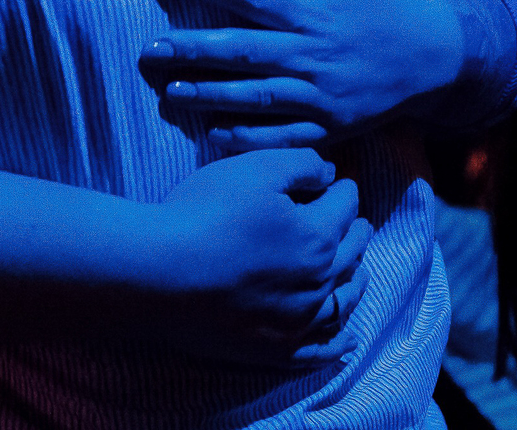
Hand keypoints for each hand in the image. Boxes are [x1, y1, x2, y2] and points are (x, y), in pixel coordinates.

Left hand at [143, 0, 463, 150]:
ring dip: (211, 95)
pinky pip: (283, 135)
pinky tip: (213, 132)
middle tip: (150, 51)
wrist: (431, 56)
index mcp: (311, 10)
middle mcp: (313, 52)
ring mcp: (322, 94)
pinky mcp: (330, 126)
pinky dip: (249, 136)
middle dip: (195, 50)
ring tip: (170, 92)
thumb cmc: (376, 3)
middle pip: (245, 51)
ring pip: (257, 97)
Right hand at [150, 147, 372, 364]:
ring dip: (356, 280)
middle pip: (351, 253)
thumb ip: (303, 165)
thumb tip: (330, 174)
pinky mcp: (274, 350)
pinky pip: (319, 351)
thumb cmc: (205, 213)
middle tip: (356, 221)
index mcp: (319, 237)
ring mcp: (297, 322)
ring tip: (358, 270)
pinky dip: (339, 343)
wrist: (158, 272)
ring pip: (343, 301)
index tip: (339, 182)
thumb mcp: (257, 168)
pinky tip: (349, 339)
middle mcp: (318, 283)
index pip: (345, 206)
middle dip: (356, 231)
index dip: (343, 188)